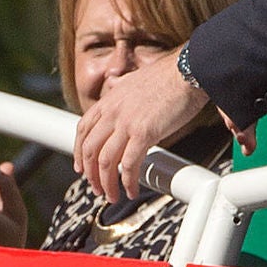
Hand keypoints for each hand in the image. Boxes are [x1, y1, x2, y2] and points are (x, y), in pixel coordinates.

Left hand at [75, 53, 210, 203]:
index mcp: (110, 100)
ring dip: (106, 183)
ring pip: (105, 162)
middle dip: (90, 174)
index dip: (79, 152)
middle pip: (90, 150)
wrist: (188, 71)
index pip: (83, 129)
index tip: (81, 166)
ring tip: (112, 195)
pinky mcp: (143, 133)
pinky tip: (131, 190)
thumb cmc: (169, 77)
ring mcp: (126, 123)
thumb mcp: (135, 81)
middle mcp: (113, 112)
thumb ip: (123, 90)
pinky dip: (128, 182)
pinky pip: (129, 165)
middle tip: (96, 187)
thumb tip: (116, 86)